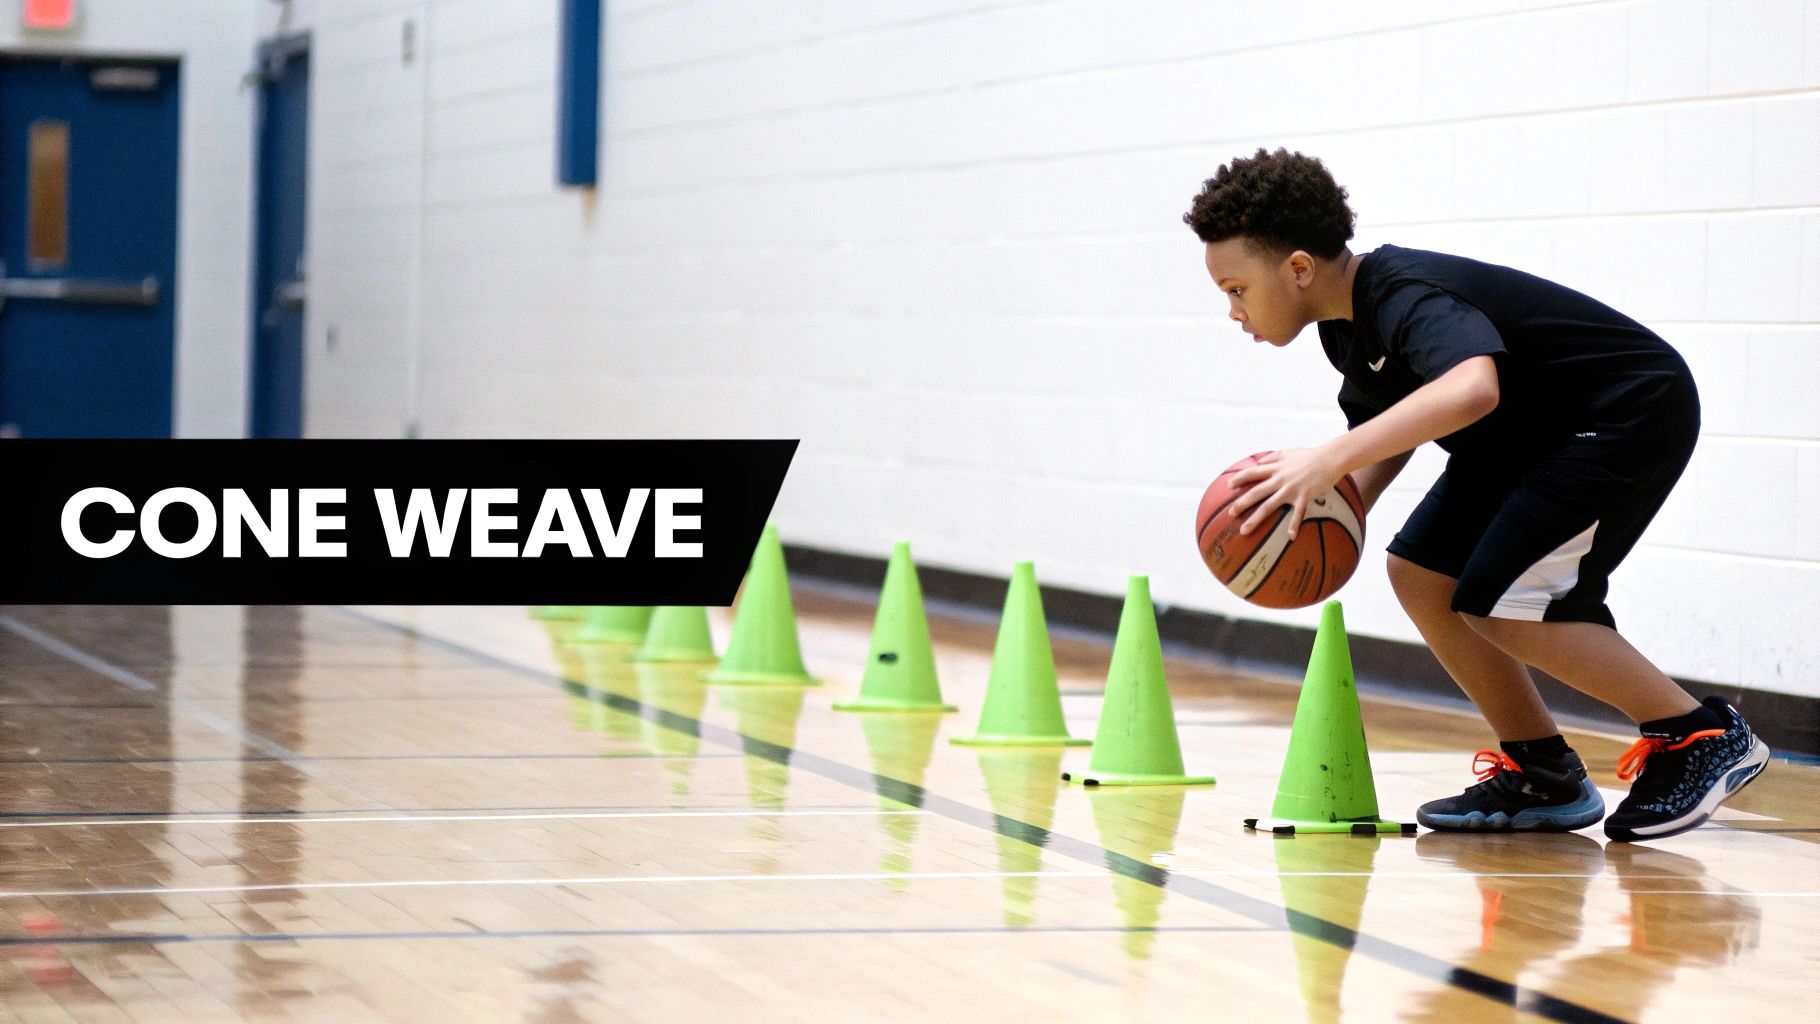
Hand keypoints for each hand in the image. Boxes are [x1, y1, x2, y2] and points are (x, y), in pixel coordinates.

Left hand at [1227, 447, 1343, 539]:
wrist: (1330, 458)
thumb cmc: (1310, 456)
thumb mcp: (1288, 453)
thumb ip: (1273, 457)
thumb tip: (1259, 461)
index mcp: (1275, 468)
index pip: (1252, 472)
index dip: (1240, 479)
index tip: (1229, 486)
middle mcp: (1280, 479)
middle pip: (1256, 492)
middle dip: (1241, 503)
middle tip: (1230, 513)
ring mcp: (1291, 489)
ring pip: (1269, 505)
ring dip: (1255, 519)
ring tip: (1244, 530)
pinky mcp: (1304, 496)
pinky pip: (1298, 514)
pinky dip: (1294, 525)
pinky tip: (1290, 537)